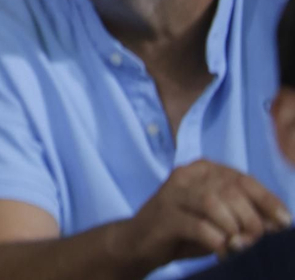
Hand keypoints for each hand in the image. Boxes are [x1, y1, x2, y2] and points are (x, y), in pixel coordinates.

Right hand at [122, 159, 290, 269]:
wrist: (139, 241)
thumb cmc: (186, 230)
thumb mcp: (219, 219)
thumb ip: (244, 215)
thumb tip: (278, 223)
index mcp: (203, 170)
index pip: (244, 179)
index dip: (268, 201)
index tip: (284, 222)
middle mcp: (186, 175)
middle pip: (231, 190)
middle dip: (252, 220)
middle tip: (255, 241)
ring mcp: (172, 193)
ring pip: (214, 203)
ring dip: (233, 228)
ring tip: (238, 246)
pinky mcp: (163, 215)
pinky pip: (197, 225)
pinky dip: (216, 240)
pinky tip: (221, 250)